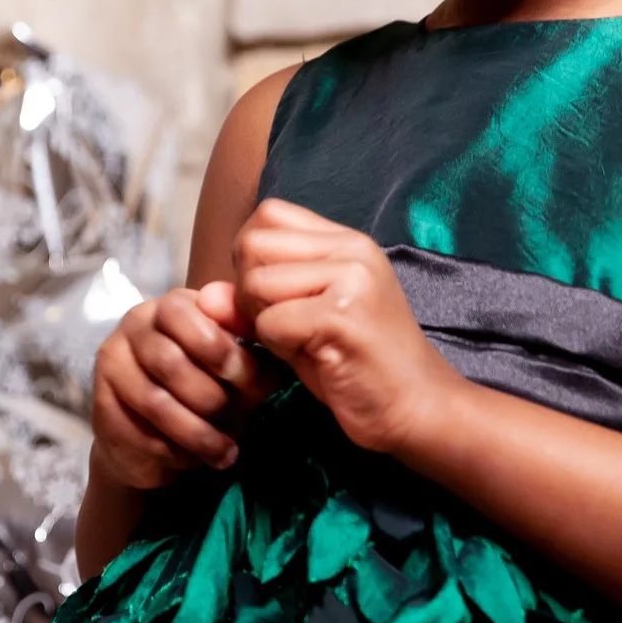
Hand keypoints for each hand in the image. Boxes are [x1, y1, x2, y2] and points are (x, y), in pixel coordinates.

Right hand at [89, 282, 270, 489]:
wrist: (152, 427)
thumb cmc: (204, 382)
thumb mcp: (232, 358)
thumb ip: (248, 341)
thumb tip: (268, 331)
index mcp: (168, 307)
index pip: (184, 315)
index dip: (222, 351)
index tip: (252, 384)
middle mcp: (132, 329)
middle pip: (170, 363)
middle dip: (213, 399)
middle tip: (241, 422)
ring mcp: (111, 368)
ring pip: (155, 404)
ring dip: (199, 435)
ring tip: (227, 453)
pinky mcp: (101, 410)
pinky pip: (139, 435)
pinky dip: (175, 453)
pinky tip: (195, 460)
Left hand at [230, 199, 464, 456]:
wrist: (419, 407)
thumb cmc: (357, 366)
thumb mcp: (300, 321)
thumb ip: (255, 299)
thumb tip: (202, 296)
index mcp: (346, 241)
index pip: (268, 215)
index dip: (252, 257)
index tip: (271, 297)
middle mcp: (351, 249)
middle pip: (253, 243)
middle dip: (249, 290)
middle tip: (282, 325)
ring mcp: (351, 278)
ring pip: (257, 283)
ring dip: (264, 322)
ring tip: (302, 342)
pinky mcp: (344, 315)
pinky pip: (272, 323)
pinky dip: (278, 348)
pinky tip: (316, 359)